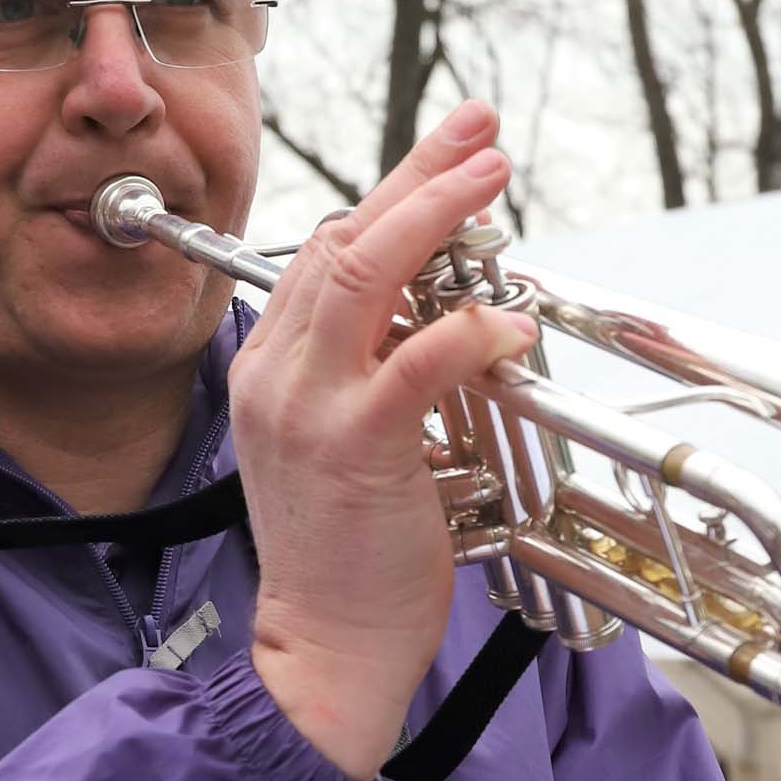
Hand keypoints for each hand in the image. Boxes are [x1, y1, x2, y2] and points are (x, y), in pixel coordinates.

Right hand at [229, 99, 534, 780]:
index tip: (450, 156)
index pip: (326, 252)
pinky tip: (510, 319)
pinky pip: (417, 360)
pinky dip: (472, 328)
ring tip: (494, 180)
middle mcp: (278, 374)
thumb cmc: (348, 560)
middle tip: (478, 131)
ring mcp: (308, 407)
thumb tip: (441, 320)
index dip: (392, 194)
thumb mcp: (343, 447)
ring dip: (437, 215)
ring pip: (366, 273)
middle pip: (344, 239)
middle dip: (418, 173)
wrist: (323, 649)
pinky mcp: (354, 447)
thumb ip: (374, 378)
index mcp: (269, 369)